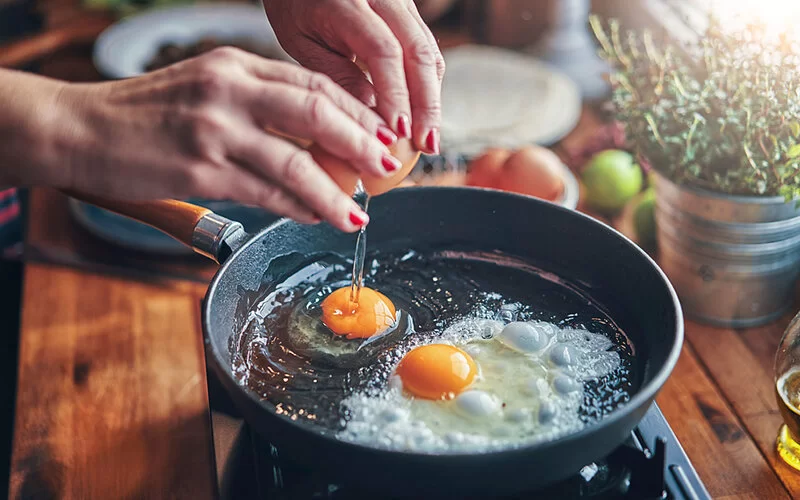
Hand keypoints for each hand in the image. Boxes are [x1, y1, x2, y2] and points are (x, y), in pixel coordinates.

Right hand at [49, 48, 404, 231]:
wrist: (80, 128)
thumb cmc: (146, 114)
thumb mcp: (205, 88)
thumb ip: (256, 103)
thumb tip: (313, 139)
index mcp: (234, 65)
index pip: (312, 83)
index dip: (355, 111)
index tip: (379, 134)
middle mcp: (228, 90)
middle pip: (316, 111)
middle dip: (361, 142)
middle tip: (386, 166)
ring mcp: (214, 129)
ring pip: (296, 161)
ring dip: (335, 192)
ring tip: (358, 212)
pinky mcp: (201, 170)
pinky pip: (266, 192)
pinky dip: (298, 207)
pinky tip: (316, 216)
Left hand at [263, 0, 445, 153]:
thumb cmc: (295, 8)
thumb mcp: (302, 42)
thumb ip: (337, 75)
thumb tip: (373, 118)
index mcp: (349, 2)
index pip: (384, 51)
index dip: (396, 95)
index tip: (398, 132)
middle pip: (419, 52)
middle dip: (426, 104)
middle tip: (426, 144)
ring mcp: (402, 2)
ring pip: (429, 53)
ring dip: (432, 99)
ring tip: (428, 138)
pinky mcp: (410, 12)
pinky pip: (427, 50)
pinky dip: (427, 86)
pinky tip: (422, 117)